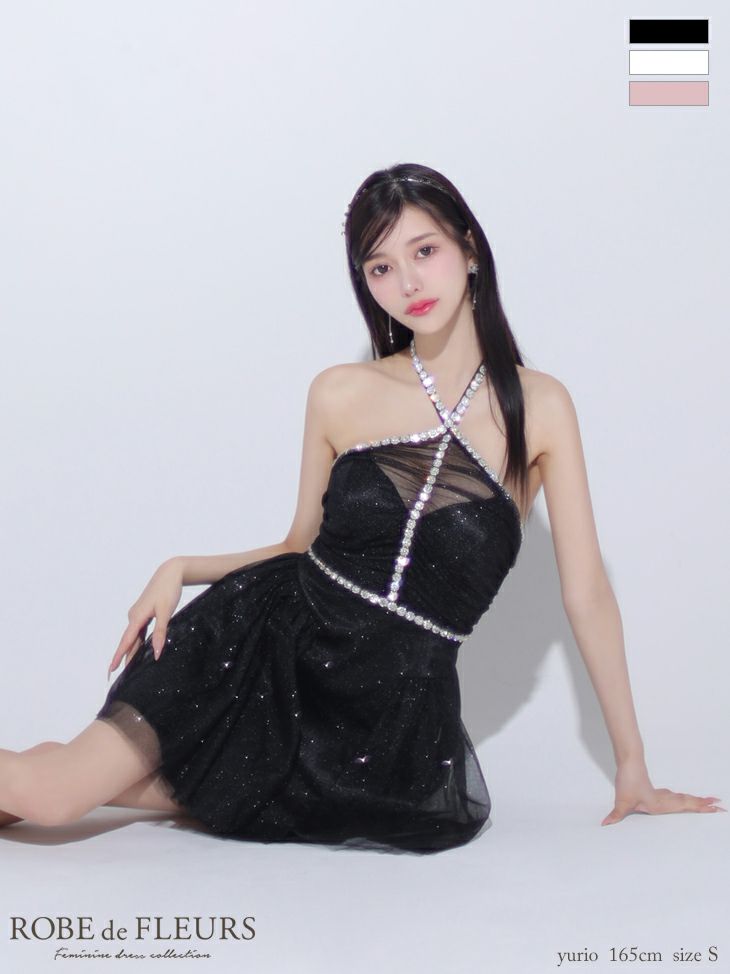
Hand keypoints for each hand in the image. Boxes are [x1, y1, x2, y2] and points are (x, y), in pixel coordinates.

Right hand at [107, 558, 183, 677]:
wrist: (170, 573)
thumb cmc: (168, 590)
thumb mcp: (166, 612)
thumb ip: (160, 633)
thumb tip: (155, 653)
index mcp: (137, 617)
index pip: (126, 642)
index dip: (117, 657)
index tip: (110, 670)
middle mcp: (134, 617)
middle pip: (127, 641)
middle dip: (122, 658)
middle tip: (115, 675)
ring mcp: (138, 615)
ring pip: (133, 637)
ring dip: (131, 651)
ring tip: (127, 668)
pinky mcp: (143, 613)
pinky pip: (138, 631)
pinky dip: (137, 641)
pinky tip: (139, 650)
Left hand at [602, 761, 725, 825]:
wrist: (629, 761)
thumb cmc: (628, 780)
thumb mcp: (622, 801)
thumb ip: (616, 815)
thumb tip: (605, 824)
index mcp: (661, 804)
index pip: (685, 806)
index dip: (700, 808)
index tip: (715, 808)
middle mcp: (664, 799)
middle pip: (688, 802)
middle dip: (704, 805)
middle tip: (721, 806)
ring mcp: (661, 794)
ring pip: (682, 798)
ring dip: (696, 801)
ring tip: (710, 803)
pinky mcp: (655, 790)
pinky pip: (674, 796)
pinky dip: (683, 799)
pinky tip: (683, 799)